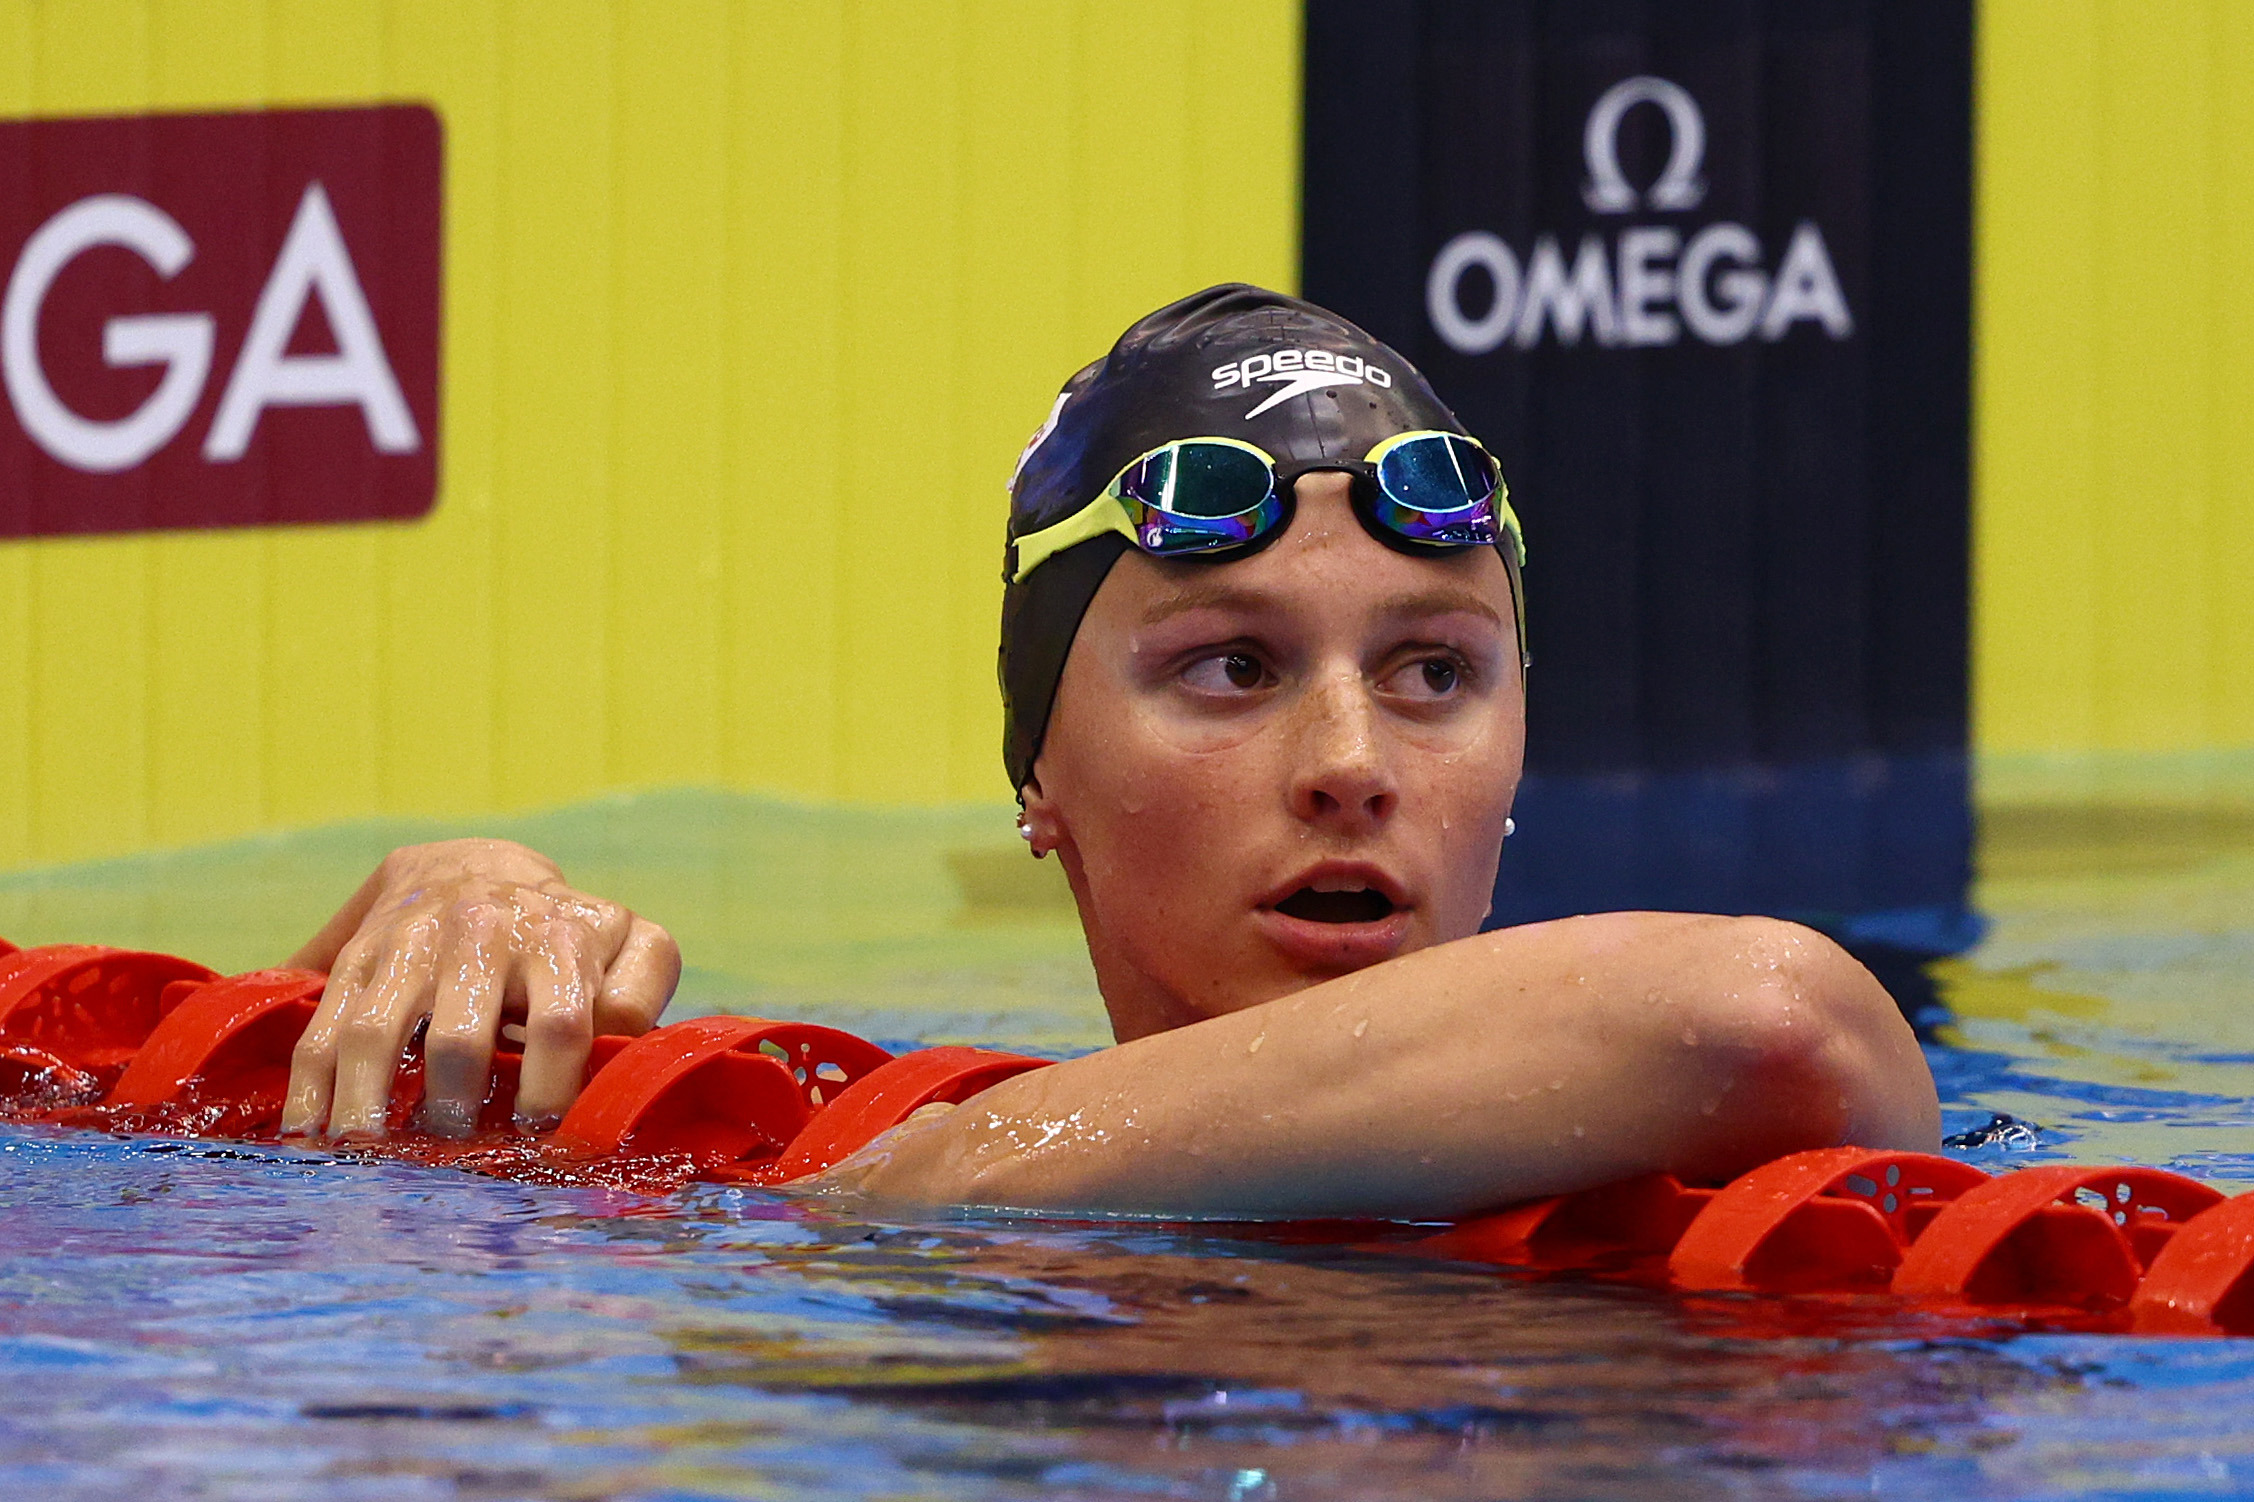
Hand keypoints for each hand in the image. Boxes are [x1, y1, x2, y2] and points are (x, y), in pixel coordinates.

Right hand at [279, 839, 680, 1139]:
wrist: (475, 865)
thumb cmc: (568, 931)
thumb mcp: (628, 943)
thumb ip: (641, 991)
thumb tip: (623, 1045)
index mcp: (556, 940)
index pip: (560, 1023)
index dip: (553, 1087)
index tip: (542, 1136)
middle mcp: (479, 938)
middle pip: (459, 1038)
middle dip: (456, 1105)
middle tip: (456, 1150)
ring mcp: (409, 948)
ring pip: (377, 1033)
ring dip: (368, 1103)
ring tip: (369, 1156)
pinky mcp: (356, 960)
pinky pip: (325, 1027)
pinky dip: (311, 1086)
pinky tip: (304, 1134)